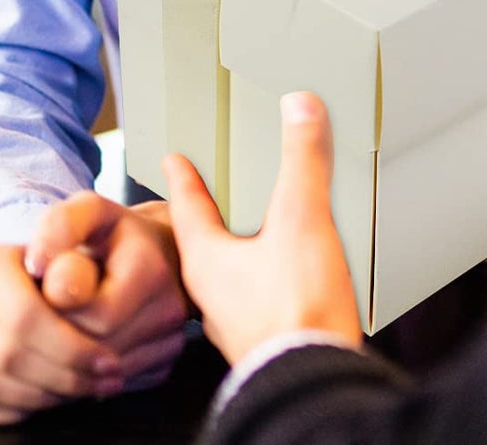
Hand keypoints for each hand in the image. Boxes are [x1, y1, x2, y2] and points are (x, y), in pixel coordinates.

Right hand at [0, 243, 122, 425]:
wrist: (41, 272)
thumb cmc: (68, 263)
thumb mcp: (82, 250)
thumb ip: (78, 268)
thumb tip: (69, 289)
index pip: (24, 317)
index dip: (71, 346)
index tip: (109, 361)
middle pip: (5, 354)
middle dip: (62, 376)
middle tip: (103, 381)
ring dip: (42, 397)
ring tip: (84, 390)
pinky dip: (15, 410)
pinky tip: (52, 398)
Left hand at [24, 195, 189, 391]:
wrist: (160, 252)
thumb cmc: (115, 234)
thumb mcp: (88, 213)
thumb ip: (62, 227)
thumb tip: (38, 262)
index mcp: (152, 267)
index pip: (95, 316)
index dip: (61, 308)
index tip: (52, 286)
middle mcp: (172, 308)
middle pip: (97, 349)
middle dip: (64, 334)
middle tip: (55, 309)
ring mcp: (172, 340)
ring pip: (102, 375)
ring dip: (75, 356)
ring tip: (71, 322)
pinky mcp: (166, 364)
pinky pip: (115, 385)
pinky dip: (93, 372)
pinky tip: (88, 342)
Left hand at [164, 92, 361, 366]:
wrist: (314, 377)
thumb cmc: (295, 309)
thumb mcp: (301, 219)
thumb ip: (302, 161)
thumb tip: (298, 108)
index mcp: (209, 262)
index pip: (187, 209)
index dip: (183, 179)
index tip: (172, 159)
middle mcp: (215, 294)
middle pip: (206, 242)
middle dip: (213, 212)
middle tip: (218, 185)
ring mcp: (239, 319)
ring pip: (232, 272)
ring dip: (242, 246)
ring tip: (261, 224)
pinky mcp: (267, 336)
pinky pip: (259, 296)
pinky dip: (268, 275)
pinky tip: (292, 271)